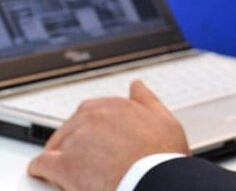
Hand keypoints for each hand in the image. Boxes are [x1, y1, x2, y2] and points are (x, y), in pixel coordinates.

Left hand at [28, 80, 188, 190]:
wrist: (154, 182)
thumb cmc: (161, 157)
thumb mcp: (164, 119)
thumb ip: (146, 99)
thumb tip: (137, 86)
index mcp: (114, 106)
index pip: (91, 111)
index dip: (92, 128)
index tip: (96, 140)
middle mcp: (93, 118)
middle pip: (70, 128)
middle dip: (74, 142)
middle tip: (85, 160)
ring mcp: (77, 141)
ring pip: (56, 146)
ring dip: (60, 157)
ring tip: (72, 172)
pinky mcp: (64, 165)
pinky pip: (41, 164)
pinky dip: (42, 171)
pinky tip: (49, 177)